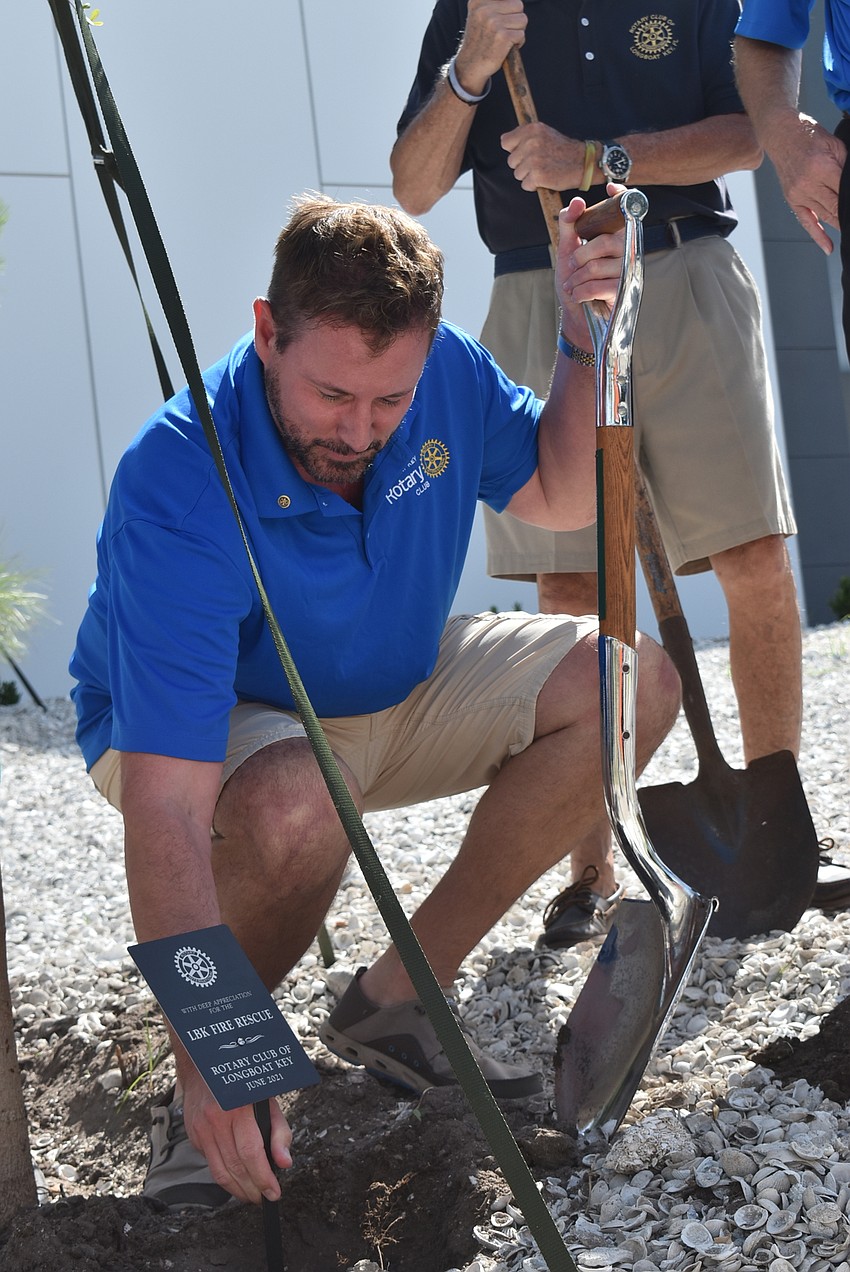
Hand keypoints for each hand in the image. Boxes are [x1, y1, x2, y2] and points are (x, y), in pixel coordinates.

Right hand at [181, 1067, 292, 1204]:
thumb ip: (279, 1132)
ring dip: (237, 1190)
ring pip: (219, 1172)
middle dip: (252, 1189)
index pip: (251, 1153)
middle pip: (235, 1167)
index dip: (263, 1178)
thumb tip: (284, 1163)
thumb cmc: (243, 1083)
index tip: (274, 1193)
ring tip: (252, 1195)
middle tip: (264, 1198)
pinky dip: (225, 1175)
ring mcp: (202, 1129)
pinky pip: (211, 1163)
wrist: (206, 1067)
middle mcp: (216, 1120)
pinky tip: (237, 1178)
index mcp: (238, 1108)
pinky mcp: (194, 1136)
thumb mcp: (268, 1100)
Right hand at [454, 0, 526, 91]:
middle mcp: (485, 9)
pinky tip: (506, 47)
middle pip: (518, 5)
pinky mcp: (502, 36)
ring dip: (518, 31)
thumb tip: (515, 2)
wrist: (471, 66)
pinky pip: (522, 34)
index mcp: (478, 1)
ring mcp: (494, 22)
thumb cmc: (479, 41)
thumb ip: (493, 3)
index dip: (509, 8)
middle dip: (516, 19)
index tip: (502, 18)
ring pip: (522, 19)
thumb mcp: (479, 15)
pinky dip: (518, 42)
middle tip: (504, 30)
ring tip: (505, 39)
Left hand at [501, 122, 583, 190]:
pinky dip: (534, 185)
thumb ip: (526, 136)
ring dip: (528, 176)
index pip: (505, 142)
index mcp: (531, 129)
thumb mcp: (544, 133)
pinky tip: (546, 179)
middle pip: (511, 161)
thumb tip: (505, 141)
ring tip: (543, 170)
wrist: (584, 162)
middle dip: (522, 165)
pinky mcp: (537, 175)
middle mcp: (531, 143)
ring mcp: (533, 160)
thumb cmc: (564, 150)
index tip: (524, 153)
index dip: (514, 150)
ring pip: (518, 174)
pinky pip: (525, 185)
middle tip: (539, 163)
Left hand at [556, 188, 625, 340]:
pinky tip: (578, 295)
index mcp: (615, 237)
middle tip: (571, 267)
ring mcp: (627, 272)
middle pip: (604, 243)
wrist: (577, 315)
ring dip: (576, 279)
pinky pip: (597, 286)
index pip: (625, 213)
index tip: (610, 188)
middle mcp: (626, 251)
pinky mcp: (623, 292)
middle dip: (579, 256)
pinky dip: (580, 292)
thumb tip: (579, 202)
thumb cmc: (574, 281)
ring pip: (597, 266)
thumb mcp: (567, 250)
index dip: (621, 197)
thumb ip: (569, 224)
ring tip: (574, 285)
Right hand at [770, 114, 845, 253]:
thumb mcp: (835, 145)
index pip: (844, 192)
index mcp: (821, 168)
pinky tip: (828, 246)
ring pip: (824, 216)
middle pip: (835, 207)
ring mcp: (798, 194)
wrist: (781, 134)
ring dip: (839, 224)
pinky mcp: (792, 199)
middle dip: (848, 216)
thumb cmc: (808, 136)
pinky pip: (807, 221)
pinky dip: (818, 235)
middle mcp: (808, 184)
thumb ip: (845, 166)